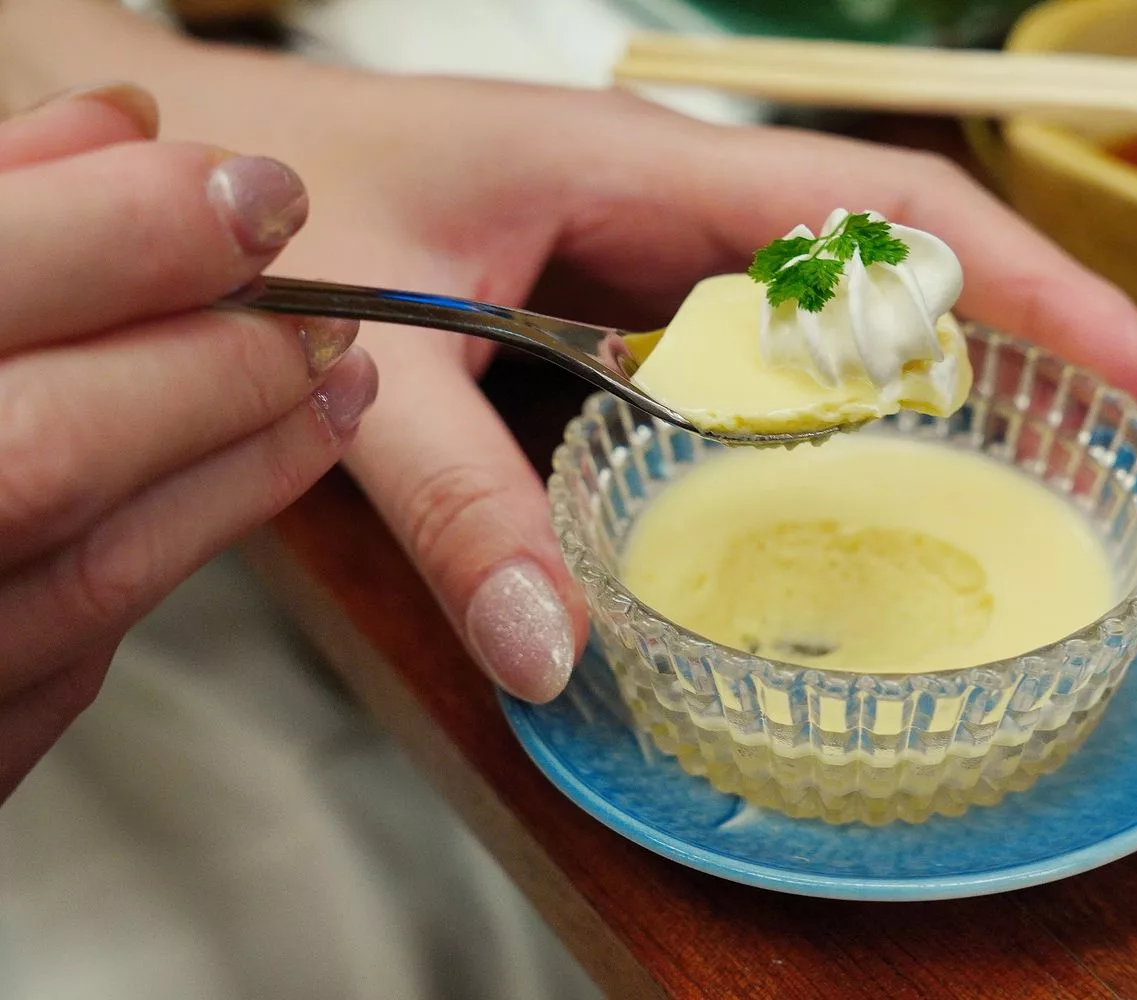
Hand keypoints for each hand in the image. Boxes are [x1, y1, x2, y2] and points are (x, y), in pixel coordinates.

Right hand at [0, 85, 377, 798]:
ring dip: (245, 468)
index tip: (256, 195)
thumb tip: (128, 127)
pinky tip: (228, 487)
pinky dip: (170, 556)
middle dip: (218, 369)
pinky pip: (73, 665)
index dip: (138, 233)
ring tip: (332, 390)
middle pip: (56, 451)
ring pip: (96, 572)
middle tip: (322, 317)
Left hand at [198, 73, 1136, 705]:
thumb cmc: (277, 207)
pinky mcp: (617, 303)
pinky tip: (868, 471)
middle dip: (1037, 327)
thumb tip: (559, 653)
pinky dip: (837, 406)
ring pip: (841, 303)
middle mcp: (666, 202)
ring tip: (1048, 460)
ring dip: (949, 369)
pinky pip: (761, 350)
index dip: (1034, 286)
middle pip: (901, 254)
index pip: (884, 214)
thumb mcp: (369, 358)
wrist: (186, 175)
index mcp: (638, 172)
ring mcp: (649, 253)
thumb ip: (459, 500)